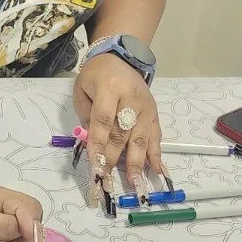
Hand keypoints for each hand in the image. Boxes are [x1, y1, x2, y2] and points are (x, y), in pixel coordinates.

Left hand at [75, 52, 162, 189]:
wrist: (121, 58)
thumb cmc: (96, 75)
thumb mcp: (83, 90)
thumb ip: (87, 116)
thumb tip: (91, 146)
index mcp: (110, 88)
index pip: (103, 121)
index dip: (98, 144)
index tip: (94, 165)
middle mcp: (131, 99)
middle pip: (122, 133)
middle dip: (114, 159)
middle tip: (107, 180)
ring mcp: (146, 108)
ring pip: (140, 139)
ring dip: (136, 163)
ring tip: (134, 184)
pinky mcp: (154, 114)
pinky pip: (156, 137)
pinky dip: (156, 156)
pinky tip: (158, 172)